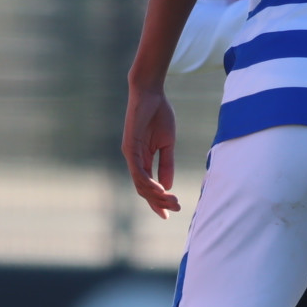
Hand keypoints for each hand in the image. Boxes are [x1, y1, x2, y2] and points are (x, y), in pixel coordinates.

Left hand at [123, 86, 178, 216]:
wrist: (150, 93)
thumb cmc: (159, 115)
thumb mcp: (167, 144)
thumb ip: (167, 164)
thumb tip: (168, 186)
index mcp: (142, 159)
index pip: (148, 186)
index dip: (158, 201)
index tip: (171, 213)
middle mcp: (134, 159)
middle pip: (143, 189)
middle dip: (160, 201)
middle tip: (177, 207)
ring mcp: (130, 154)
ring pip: (140, 183)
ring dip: (156, 195)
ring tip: (172, 200)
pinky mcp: (130, 147)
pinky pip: (138, 170)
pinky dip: (148, 182)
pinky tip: (160, 189)